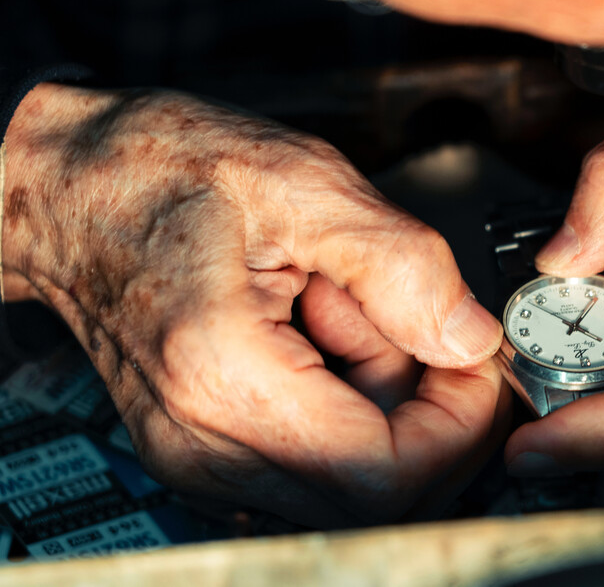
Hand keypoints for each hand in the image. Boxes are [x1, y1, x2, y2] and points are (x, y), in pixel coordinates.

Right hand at [2, 84, 504, 524]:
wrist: (68, 189)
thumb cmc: (159, 171)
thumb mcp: (303, 182)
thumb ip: (403, 265)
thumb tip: (471, 339)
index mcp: (226, 376)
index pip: (385, 476)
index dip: (459, 425)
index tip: (475, 362)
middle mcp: (205, 442)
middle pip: (377, 492)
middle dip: (428, 408)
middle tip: (411, 317)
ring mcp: (202, 456)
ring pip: (353, 478)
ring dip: (386, 397)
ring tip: (346, 304)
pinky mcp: (210, 447)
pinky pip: (318, 459)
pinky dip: (349, 400)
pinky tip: (322, 329)